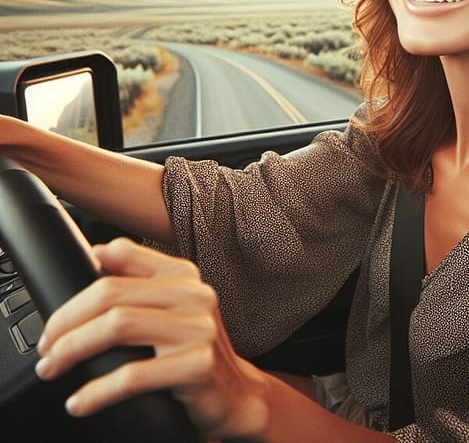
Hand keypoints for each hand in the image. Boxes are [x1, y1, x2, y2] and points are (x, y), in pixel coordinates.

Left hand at [35, 238, 271, 440]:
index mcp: (185, 275)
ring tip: (53, 369)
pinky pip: (134, 375)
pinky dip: (98, 391)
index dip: (80, 286)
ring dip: (73, 350)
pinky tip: (81, 401)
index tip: (54, 319)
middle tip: (46, 348)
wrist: (237, 395)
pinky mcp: (198, 364)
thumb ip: (141, 279)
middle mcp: (194, 294)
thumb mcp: (174, 309)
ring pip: (119, 326)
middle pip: (113, 293)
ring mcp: (199, 327)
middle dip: (67, 322)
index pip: (122, 258)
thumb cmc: (196, 353)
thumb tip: (99, 252)